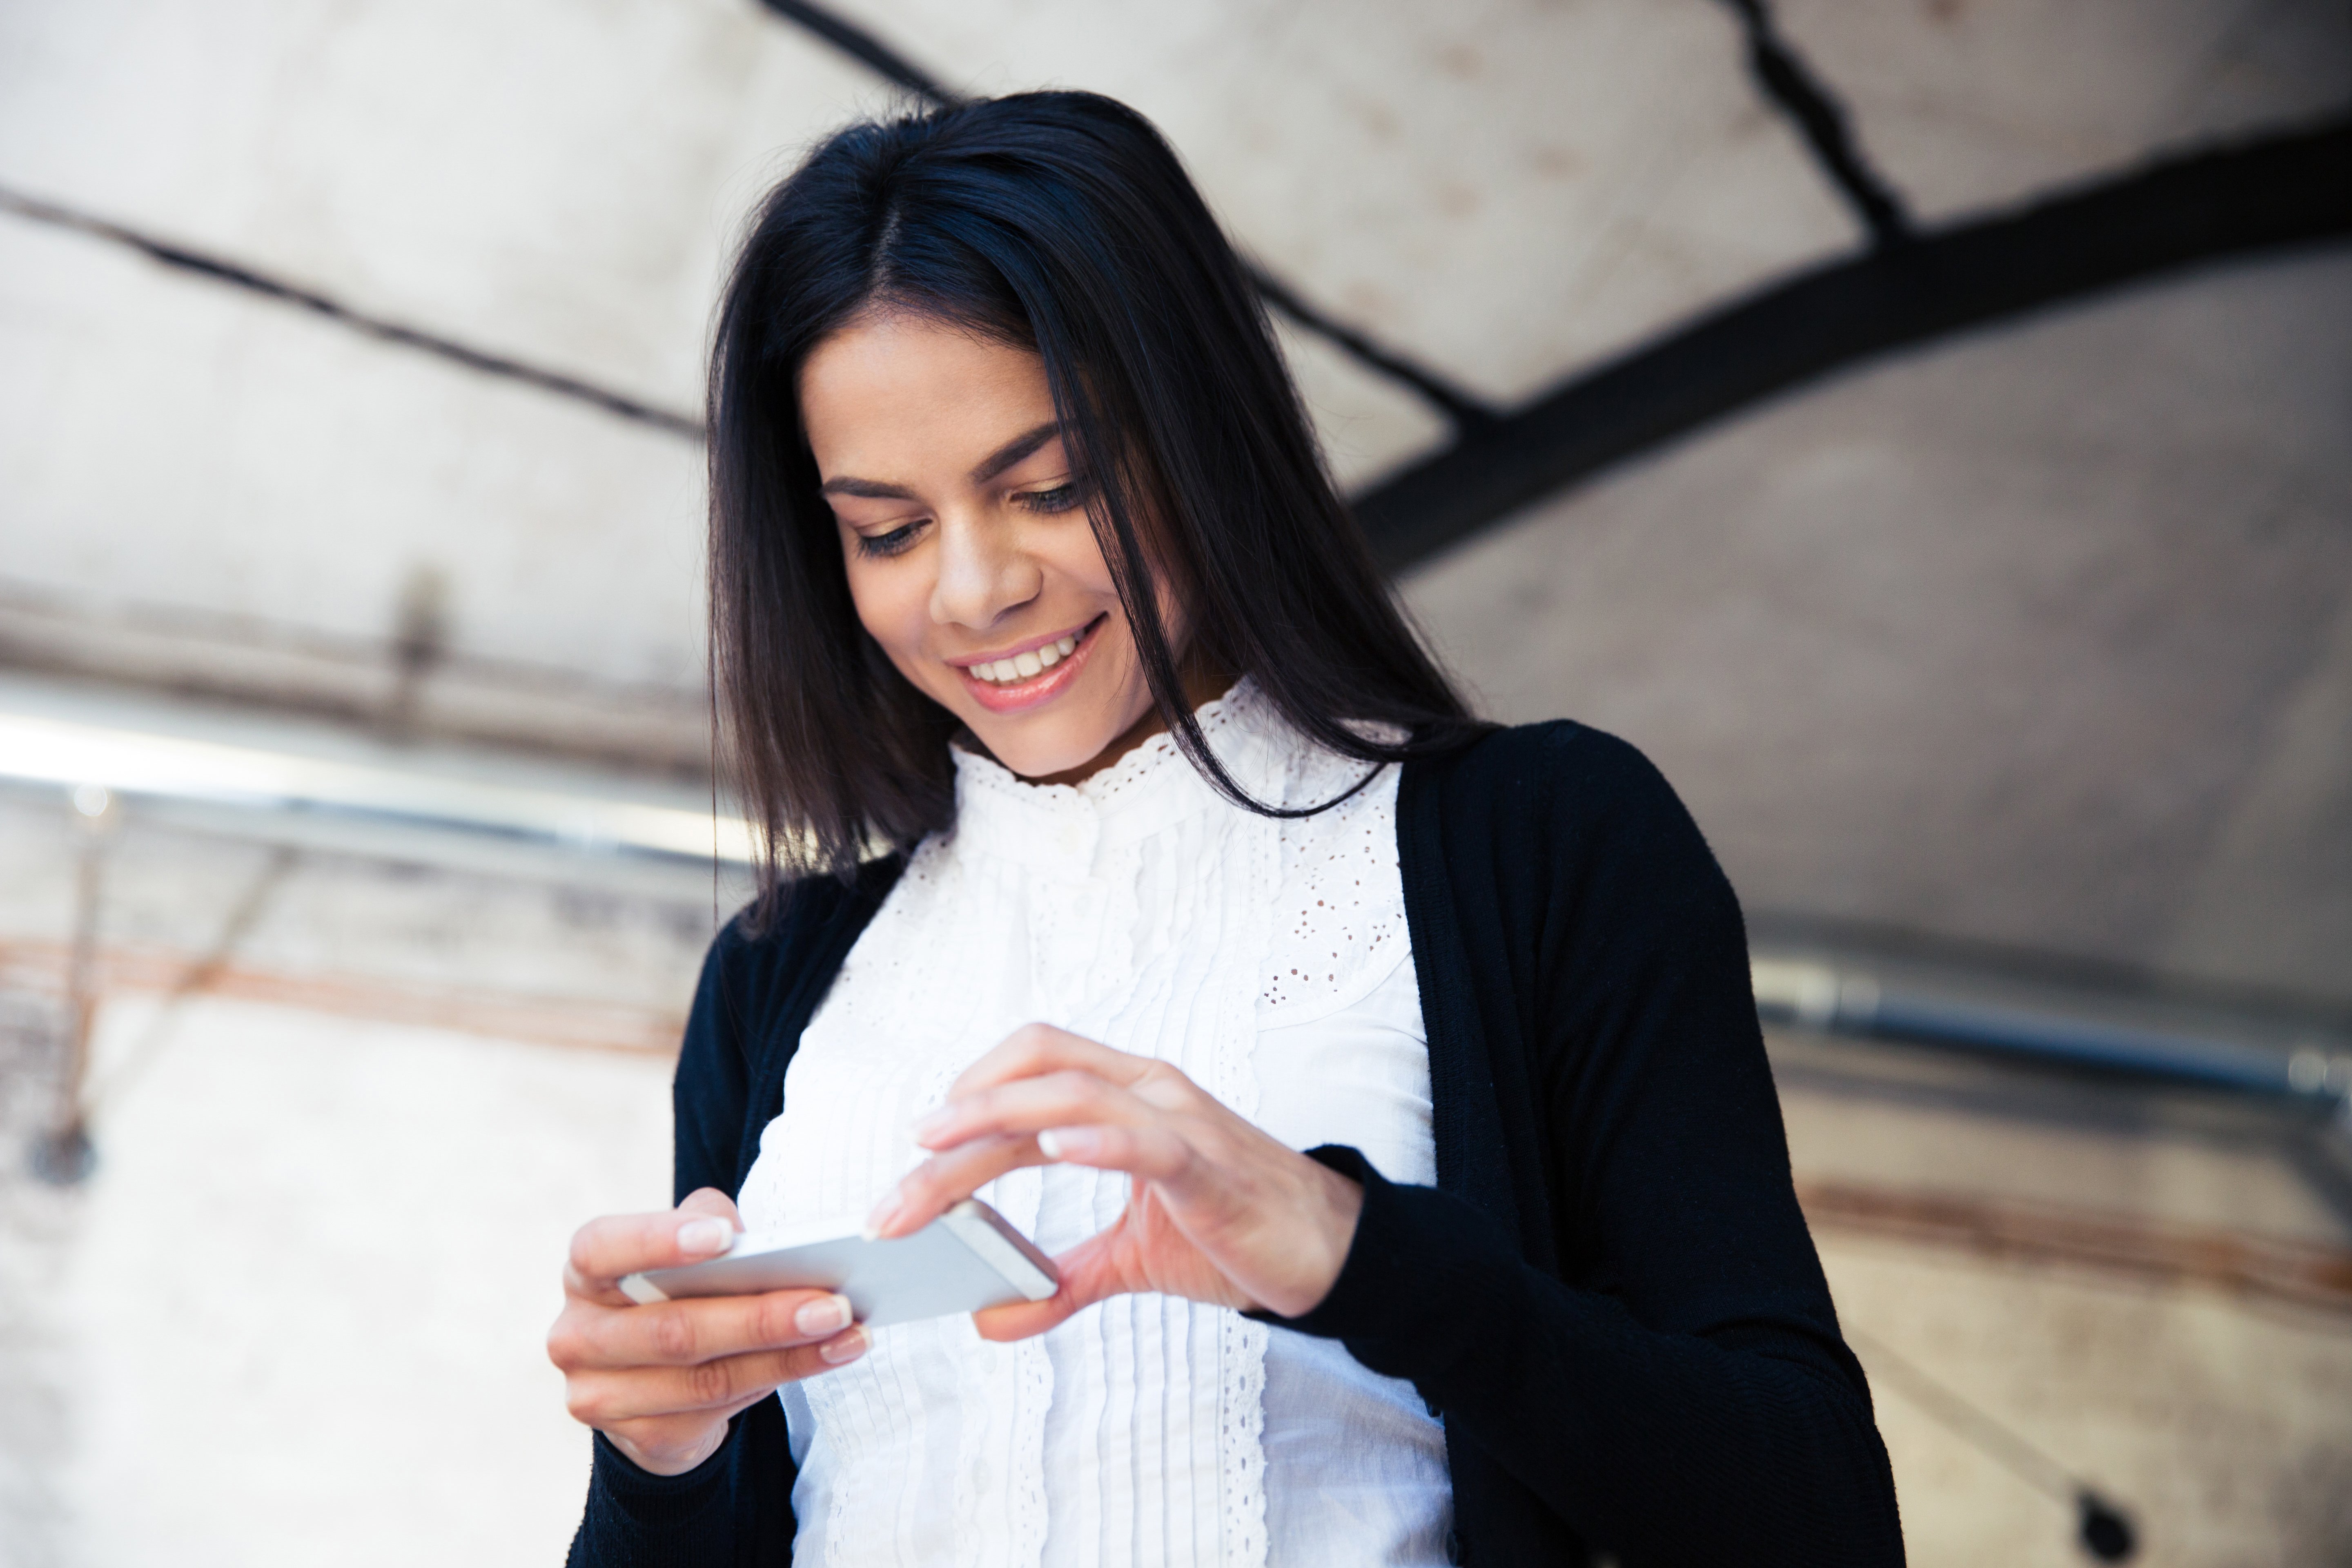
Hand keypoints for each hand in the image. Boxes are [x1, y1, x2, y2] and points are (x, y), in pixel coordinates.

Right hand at [547, 1187, 868, 1475]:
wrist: (654, 1378)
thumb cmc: (678, 1290)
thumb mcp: (687, 1248)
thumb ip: (712, 1226)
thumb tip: (757, 1242)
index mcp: (585, 1272)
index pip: (602, 1248)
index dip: (659, 1241)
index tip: (725, 1238)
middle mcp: (578, 1335)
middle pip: (674, 1329)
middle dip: (761, 1317)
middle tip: (832, 1303)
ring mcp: (600, 1395)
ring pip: (705, 1379)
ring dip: (788, 1355)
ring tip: (847, 1332)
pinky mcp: (639, 1437)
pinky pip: (719, 1410)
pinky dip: (782, 1378)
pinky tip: (828, 1357)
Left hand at [869, 1024, 1363, 1339]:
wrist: (1331, 1254)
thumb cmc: (1234, 1236)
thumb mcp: (1132, 1259)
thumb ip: (1063, 1280)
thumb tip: (990, 1316)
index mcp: (1129, 1098)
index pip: (1032, 1070)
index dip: (967, 1094)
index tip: (917, 1148)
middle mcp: (1150, 1092)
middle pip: (1033, 1077)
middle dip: (955, 1124)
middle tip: (899, 1184)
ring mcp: (1180, 1123)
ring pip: (1073, 1095)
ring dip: (994, 1125)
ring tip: (937, 1156)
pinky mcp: (1208, 1168)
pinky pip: (1148, 1139)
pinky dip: (1098, 1137)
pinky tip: (1055, 1145)